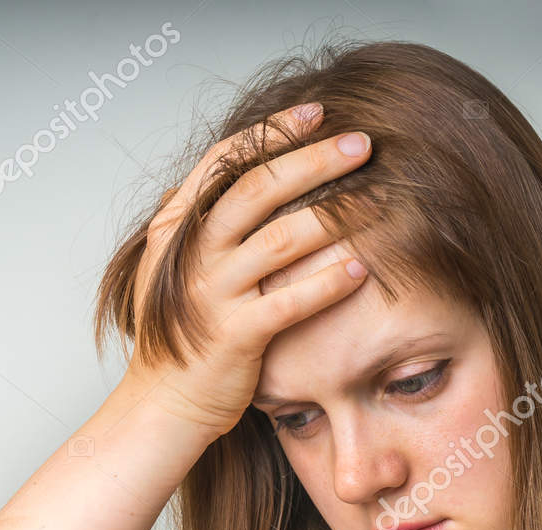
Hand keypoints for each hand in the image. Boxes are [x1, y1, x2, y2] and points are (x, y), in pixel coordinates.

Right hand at [125, 103, 373, 437]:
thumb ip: (188, 223)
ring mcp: (211, 293)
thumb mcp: (170, 268)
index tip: (318, 112)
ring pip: (280, 239)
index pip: (226, 161)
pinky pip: (290, 301)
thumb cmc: (180, 334)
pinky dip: (329, 283)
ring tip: (378, 200)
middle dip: (315, 160)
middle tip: (362, 145)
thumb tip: (200, 181)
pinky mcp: (234, 335)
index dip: (274, 132)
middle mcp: (191, 253)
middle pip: (258, 188)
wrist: (164, 404)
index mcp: (177, 227)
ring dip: (334, 215)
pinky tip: (363, 268)